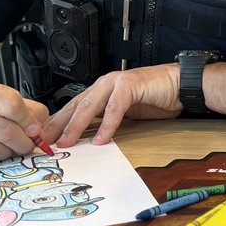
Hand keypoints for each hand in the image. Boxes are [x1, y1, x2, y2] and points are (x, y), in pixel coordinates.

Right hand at [0, 77, 50, 167]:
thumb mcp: (8, 101)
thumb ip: (28, 111)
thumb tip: (37, 132)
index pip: (12, 105)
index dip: (29, 122)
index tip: (35, 131)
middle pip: (6, 131)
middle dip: (23, 143)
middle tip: (26, 145)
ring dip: (7, 153)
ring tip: (6, 147)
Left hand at [43, 64, 180, 147]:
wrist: (180, 84)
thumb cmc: (156, 98)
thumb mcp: (126, 112)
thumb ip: (107, 120)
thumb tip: (89, 138)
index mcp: (101, 90)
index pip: (73, 107)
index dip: (59, 123)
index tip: (45, 140)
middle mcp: (105, 84)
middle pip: (76, 106)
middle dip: (59, 125)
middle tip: (46, 142)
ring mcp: (116, 83)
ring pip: (90, 106)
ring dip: (76, 125)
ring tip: (66, 141)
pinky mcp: (130, 86)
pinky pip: (115, 108)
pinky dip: (107, 124)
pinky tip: (101, 138)